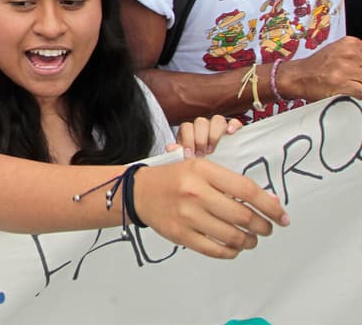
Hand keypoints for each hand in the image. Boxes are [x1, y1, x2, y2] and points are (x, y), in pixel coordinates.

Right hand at [133, 159, 287, 258]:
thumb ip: (232, 184)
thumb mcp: (201, 169)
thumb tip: (269, 202)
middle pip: (243, 216)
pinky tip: (234, 247)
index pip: (247, 190)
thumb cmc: (175, 179)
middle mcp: (195, 192)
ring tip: (251, 239)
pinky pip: (216, 250)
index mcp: (202, 170)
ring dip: (249, 241)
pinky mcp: (181, 235)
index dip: (270, 207)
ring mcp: (187, 215)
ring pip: (232, 237)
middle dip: (263, 227)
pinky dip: (231, 252)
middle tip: (267, 229)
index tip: (282, 217)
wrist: (139, 192)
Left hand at [169, 115, 241, 157]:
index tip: (190, 154)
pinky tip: (230, 133)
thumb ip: (178, 151)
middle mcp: (203, 126)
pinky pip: (234, 121)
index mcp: (190, 131)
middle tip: (202, 153)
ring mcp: (218, 126)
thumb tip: (170, 148)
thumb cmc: (197, 158)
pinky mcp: (232, 129)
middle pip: (201, 122)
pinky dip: (233, 125)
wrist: (215, 164)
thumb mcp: (187, 156)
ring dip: (214, 134)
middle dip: (200, 139)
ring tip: (212, 148)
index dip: (187, 140)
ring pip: (217, 119)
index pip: (186, 126)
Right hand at [277, 36, 361, 100]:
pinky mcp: (342, 83)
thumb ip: (357, 56)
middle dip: (360, 76)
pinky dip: (359, 94)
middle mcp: (349, 53)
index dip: (361, 66)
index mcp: (350, 43)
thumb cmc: (316, 67)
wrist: (296, 76)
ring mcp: (345, 68)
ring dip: (359, 84)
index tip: (357, 71)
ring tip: (349, 84)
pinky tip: (351, 93)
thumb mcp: (339, 52)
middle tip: (352, 77)